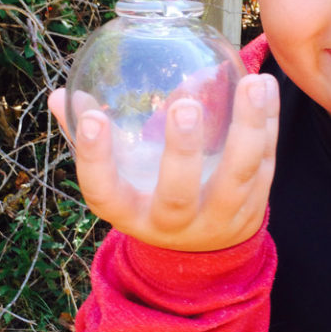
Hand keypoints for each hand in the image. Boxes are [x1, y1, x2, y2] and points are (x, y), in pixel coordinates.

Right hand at [48, 73, 278, 250]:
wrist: (203, 248)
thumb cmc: (147, 195)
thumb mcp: (117, 178)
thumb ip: (89, 140)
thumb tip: (62, 95)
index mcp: (130, 214)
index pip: (103, 193)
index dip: (93, 158)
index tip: (92, 117)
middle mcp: (174, 224)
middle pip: (177, 195)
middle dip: (182, 151)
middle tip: (184, 105)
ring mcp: (219, 218)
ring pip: (237, 178)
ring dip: (247, 128)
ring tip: (252, 83)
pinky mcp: (254, 205)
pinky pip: (265, 164)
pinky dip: (268, 124)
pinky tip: (266, 85)